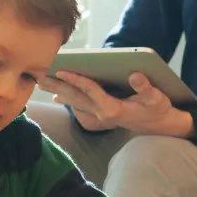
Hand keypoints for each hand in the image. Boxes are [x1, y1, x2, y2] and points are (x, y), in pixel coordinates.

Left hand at [38, 71, 193, 137]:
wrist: (157, 125)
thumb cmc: (157, 109)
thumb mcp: (156, 98)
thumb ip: (145, 88)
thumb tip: (135, 75)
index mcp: (114, 109)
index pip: (91, 91)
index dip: (77, 80)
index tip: (62, 70)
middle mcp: (103, 113)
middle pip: (76, 97)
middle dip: (57, 86)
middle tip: (39, 76)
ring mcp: (100, 116)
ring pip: (75, 102)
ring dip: (58, 92)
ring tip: (41, 83)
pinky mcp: (100, 115)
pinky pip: (79, 107)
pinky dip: (67, 100)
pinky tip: (57, 97)